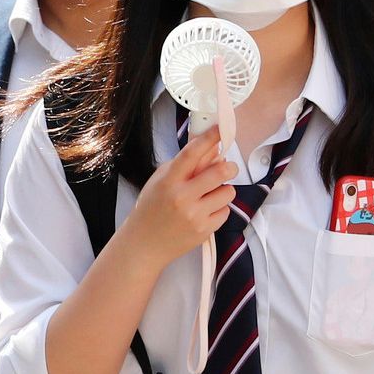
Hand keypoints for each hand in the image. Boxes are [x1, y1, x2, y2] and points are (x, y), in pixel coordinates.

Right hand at [119, 125, 237, 266]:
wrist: (144, 244)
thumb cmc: (152, 207)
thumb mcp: (162, 180)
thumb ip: (187, 164)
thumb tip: (214, 149)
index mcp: (169, 180)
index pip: (192, 153)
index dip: (210, 138)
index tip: (221, 129)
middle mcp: (182, 197)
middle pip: (220, 172)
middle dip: (230, 167)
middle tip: (228, 167)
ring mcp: (195, 215)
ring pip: (228, 192)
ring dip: (223, 190)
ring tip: (209, 195)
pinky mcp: (204, 231)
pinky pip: (226, 211)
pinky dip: (219, 209)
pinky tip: (205, 211)